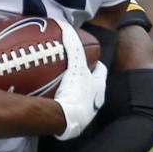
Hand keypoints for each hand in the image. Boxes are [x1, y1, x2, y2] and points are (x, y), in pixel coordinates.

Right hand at [52, 20, 106, 140]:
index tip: (89, 58)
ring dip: (73, 94)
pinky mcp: (72, 125)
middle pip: (91, 86)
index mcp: (99, 88)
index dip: (96, 64)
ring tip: (61, 87)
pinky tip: (51, 103)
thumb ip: (73, 46)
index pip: (101, 72)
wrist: (65, 121)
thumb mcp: (75, 65)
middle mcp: (94, 103)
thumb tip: (66, 26)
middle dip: (85, 79)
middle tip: (74, 71)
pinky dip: (61, 106)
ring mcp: (84, 115)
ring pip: (80, 101)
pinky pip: (67, 111)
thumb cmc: (75, 93)